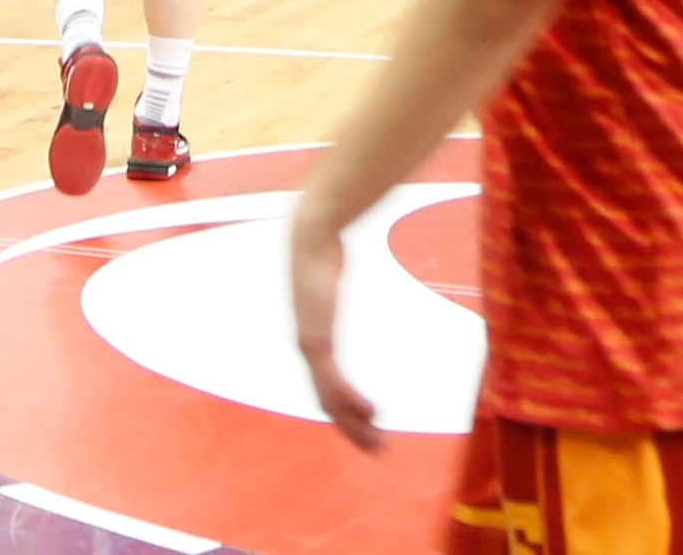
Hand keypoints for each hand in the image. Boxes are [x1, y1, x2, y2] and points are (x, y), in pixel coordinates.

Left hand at [289, 197, 380, 451]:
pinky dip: (352, 402)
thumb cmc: (322, 247)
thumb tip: (335, 262)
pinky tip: (371, 413)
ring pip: (329, 400)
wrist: (311, 234)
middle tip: (374, 448)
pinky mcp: (317, 340)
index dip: (344, 409)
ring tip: (376, 441)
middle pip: (326, 401)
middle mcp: (307, 347)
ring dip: (353, 424)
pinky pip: (334, 382)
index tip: (367, 423)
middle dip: (350, 428)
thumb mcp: (326, 275)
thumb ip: (328, 281)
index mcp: (311, 336)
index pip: (324, 385)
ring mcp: (310, 346)